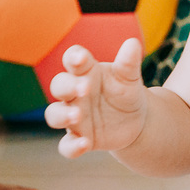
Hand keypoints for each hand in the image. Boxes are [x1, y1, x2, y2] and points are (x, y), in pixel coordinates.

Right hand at [44, 38, 147, 157]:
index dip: (73, 57)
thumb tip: (133, 43)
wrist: (135, 121)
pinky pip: (66, 145)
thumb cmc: (126, 91)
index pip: (72, 59)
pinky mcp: (79, 138)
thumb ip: (128, 62)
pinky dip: (72, 146)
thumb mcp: (130, 78)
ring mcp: (74, 117)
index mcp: (86, 72)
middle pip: (59, 86)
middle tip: (84, 88)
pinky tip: (85, 144)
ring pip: (54, 114)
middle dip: (67, 86)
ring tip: (77, 116)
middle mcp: (74, 94)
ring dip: (62, 115)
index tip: (80, 58)